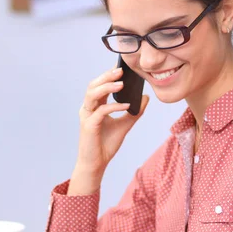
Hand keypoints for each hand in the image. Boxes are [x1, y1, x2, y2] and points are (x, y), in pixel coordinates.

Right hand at [70, 67, 148, 194]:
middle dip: (106, 76)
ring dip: (107, 87)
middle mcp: (88, 109)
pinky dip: (113, 106)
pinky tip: (126, 105)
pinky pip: (101, 111)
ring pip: (92, 94)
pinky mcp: (88, 125)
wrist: (97, 163)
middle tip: (121, 71)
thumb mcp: (124, 125)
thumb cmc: (106, 144)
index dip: (108, 75)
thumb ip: (134, 112)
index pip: (99, 86)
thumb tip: (146, 98)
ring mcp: (86, 116)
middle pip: (93, 86)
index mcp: (94, 106)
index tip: (122, 68)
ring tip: (121, 83)